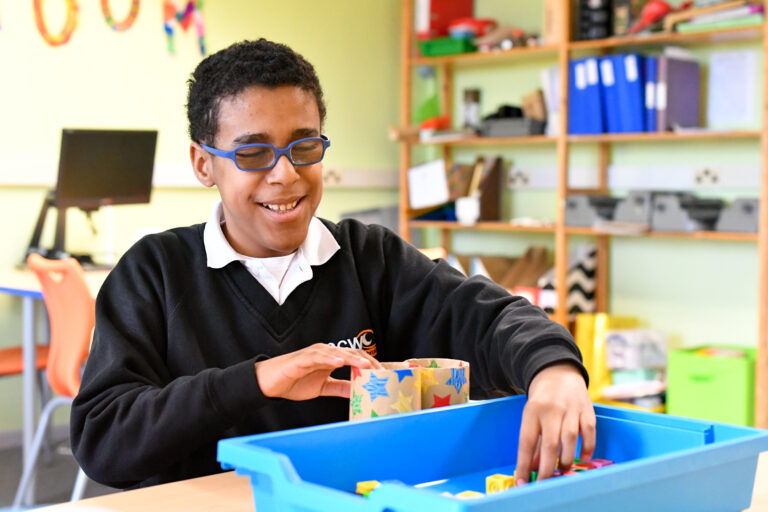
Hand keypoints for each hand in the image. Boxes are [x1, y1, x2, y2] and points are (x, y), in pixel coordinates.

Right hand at [254, 343, 382, 400]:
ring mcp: (314, 354)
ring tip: (366, 365)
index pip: (356, 359)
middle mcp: (326, 353)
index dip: (371, 365)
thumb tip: (357, 391)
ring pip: (337, 353)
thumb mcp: (323, 387)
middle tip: (381, 372)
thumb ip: (340, 387)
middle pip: (351, 354)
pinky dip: (330, 359)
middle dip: (368, 362)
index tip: (384, 374)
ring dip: (353, 359)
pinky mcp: (302, 359)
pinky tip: (339, 362)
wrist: (270, 383)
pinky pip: (318, 357)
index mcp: (332, 359)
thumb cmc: (294, 381)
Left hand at [515, 363, 595, 484]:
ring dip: (566, 459)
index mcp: (532, 411)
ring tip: (562, 470)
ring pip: (570, 439)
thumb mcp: (532, 416)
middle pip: (550, 443)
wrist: (558, 373)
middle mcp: (551, 409)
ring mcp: (571, 409)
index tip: (522, 481)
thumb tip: (532, 469)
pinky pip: (589, 432)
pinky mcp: (587, 410)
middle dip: (547, 468)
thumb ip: (534, 441)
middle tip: (545, 483)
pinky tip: (584, 458)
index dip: (524, 464)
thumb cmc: (542, 400)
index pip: (526, 441)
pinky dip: (588, 447)